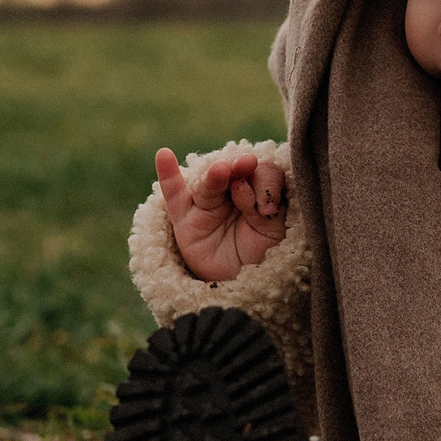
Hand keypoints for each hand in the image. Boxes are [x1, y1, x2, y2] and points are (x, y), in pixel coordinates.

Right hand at [156, 148, 286, 281]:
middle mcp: (230, 192)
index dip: (268, 182)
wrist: (244, 285)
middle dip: (240, 165)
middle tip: (247, 164)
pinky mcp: (185, 221)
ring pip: (208, 184)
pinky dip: (167, 175)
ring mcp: (206, 205)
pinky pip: (173, 195)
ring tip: (222, 170)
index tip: (272, 207)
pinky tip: (164, 156)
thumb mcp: (276, 228)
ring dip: (215, 175)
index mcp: (256, 189)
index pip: (262, 171)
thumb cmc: (262, 253)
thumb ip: (267, 202)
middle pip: (233, 170)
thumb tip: (242, 185)